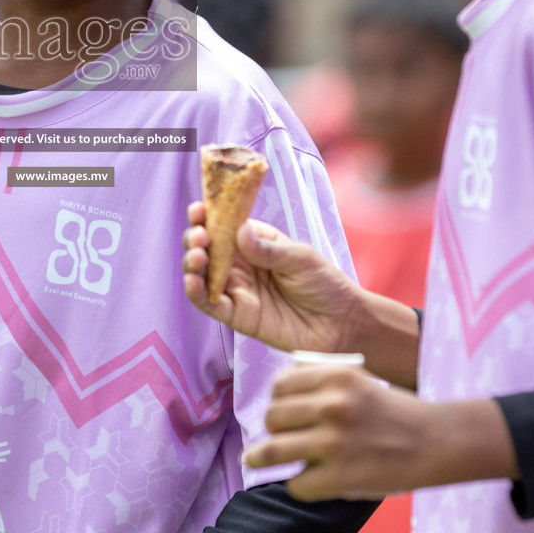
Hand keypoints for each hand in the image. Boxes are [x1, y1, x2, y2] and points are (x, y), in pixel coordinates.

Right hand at [183, 207, 363, 354]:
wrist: (341, 324)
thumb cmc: (324, 284)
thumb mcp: (299, 258)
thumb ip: (268, 249)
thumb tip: (240, 231)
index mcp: (254, 242)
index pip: (223, 224)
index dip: (207, 216)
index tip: (199, 210)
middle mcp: (240, 263)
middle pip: (206, 247)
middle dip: (195, 238)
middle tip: (201, 237)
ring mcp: (236, 289)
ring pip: (201, 273)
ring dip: (191, 262)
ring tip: (198, 256)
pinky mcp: (236, 314)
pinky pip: (208, 303)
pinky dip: (196, 292)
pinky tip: (194, 281)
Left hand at [244, 365, 516, 500]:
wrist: (435, 442)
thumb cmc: (391, 412)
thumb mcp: (357, 379)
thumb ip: (320, 380)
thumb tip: (277, 391)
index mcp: (336, 376)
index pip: (279, 385)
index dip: (276, 400)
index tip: (280, 410)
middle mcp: (332, 405)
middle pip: (272, 417)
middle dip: (273, 429)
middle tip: (280, 437)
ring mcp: (334, 443)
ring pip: (273, 450)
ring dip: (261, 458)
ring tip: (254, 460)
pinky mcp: (340, 477)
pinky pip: (297, 484)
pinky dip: (300, 485)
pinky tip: (313, 480)